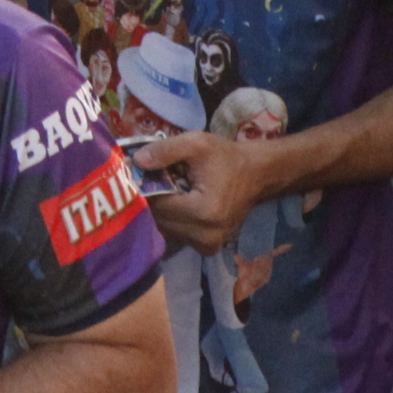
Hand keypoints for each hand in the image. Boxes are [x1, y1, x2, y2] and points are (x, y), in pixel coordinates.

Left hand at [134, 126, 280, 253]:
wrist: (256, 175)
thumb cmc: (226, 158)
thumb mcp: (196, 143)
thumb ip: (165, 150)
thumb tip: (137, 161)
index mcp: (203, 212)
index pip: (158, 206)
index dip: (144, 189)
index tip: (137, 174)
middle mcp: (205, 236)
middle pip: (160, 222)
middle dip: (150, 202)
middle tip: (148, 181)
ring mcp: (208, 246)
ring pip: (166, 231)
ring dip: (160, 212)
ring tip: (163, 190)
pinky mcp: (208, 249)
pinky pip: (177, 235)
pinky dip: (171, 220)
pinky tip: (175, 203)